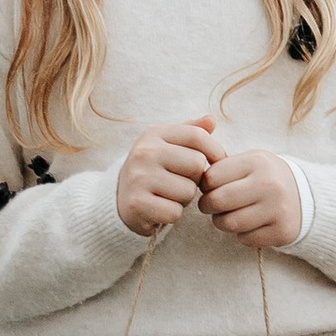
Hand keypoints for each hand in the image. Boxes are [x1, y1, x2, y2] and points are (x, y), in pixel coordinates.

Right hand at [116, 116, 217, 238]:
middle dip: (196, 178)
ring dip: (184, 199)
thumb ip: (191, 132)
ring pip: (188, 191)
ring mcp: (138, 178)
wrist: (119, 199)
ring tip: (168, 195)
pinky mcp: (136, 204)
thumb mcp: (168, 146)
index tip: (216, 163)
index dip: (215, 151)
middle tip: (180, 182)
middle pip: (197, 164)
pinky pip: (175, 212)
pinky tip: (159, 209)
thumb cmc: (154, 170)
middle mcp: (144, 153)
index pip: (197, 136)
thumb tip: (212, 120)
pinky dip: (172, 215)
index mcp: (154, 134)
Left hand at [201, 143, 303, 249]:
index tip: (209, 188)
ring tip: (227, 215)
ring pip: (229, 223)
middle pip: (218, 201)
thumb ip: (223, 167)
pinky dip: (241, 234)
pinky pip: (245, 239)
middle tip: (210, 205)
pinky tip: (249, 224)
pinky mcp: (281, 231)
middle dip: (207, 206)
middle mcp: (270, 184)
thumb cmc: (265, 178)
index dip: (204, 185)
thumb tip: (192, 179)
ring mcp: (278, 209)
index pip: (212, 177)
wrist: (305, 197)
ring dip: (221, 222)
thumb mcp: (250, 161)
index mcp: (257, 161)